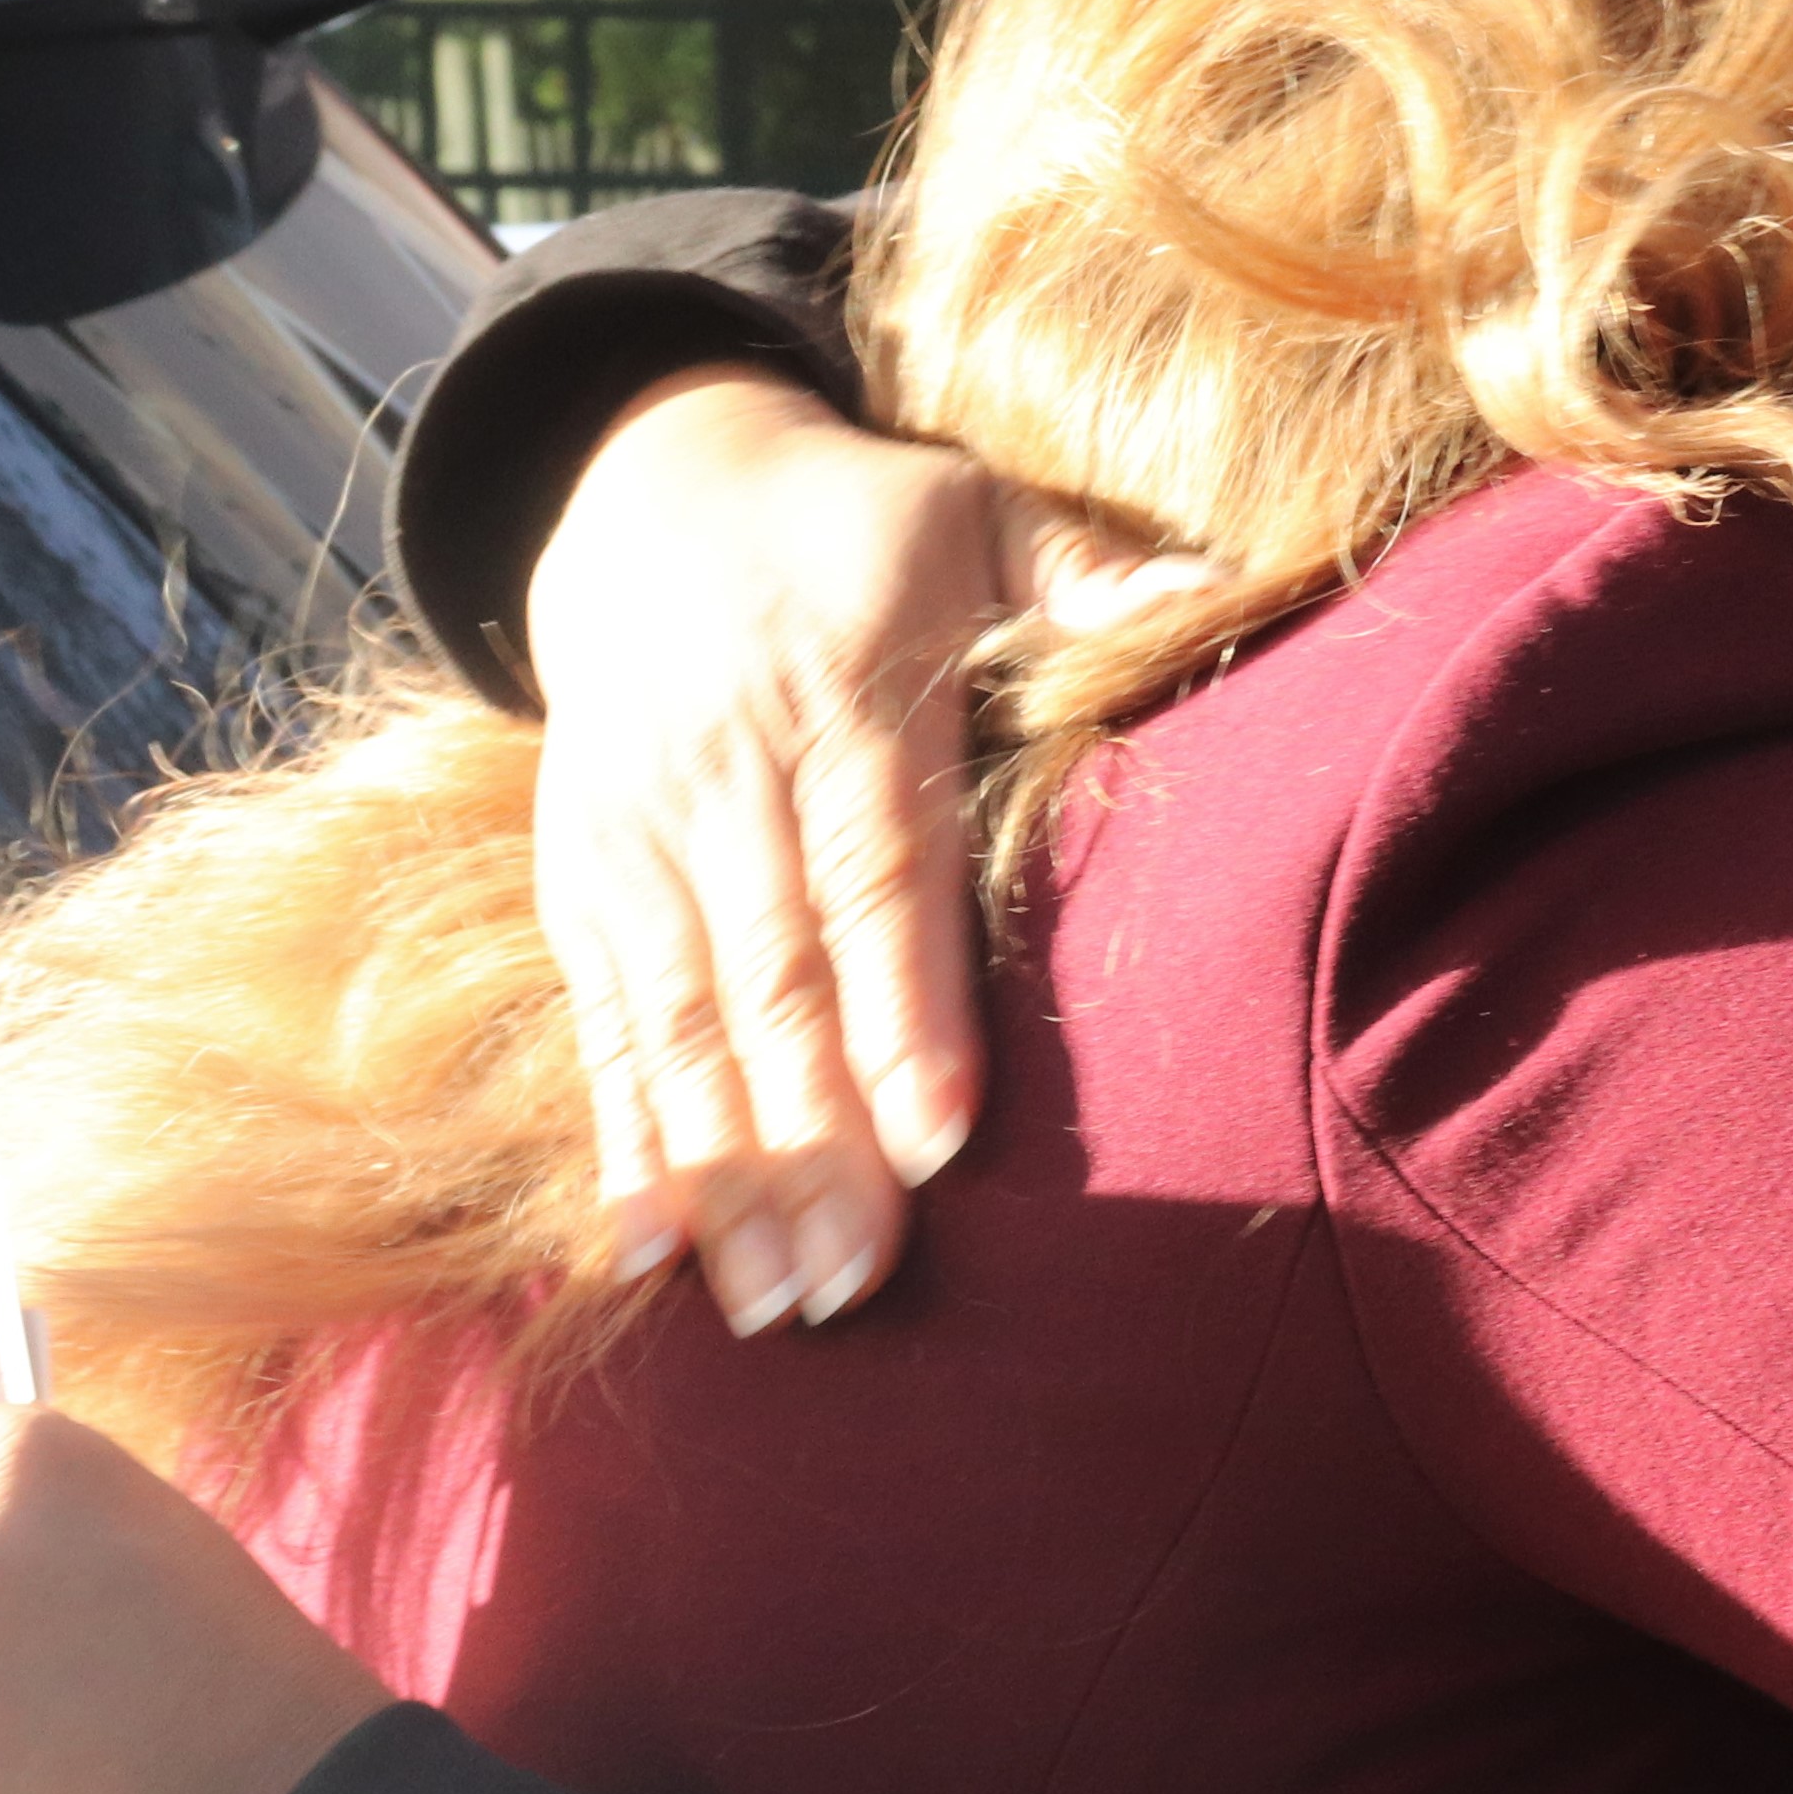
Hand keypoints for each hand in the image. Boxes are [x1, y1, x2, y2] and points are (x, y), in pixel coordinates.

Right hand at [529, 370, 1152, 1333]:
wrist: (644, 488)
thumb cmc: (858, 525)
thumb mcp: (971, 511)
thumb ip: (1082, 570)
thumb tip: (1211, 592)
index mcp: (841, 700)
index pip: (876, 874)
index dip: (906, 1011)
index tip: (940, 1142)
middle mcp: (724, 781)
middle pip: (774, 982)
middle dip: (812, 1143)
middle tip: (853, 1285)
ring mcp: (638, 840)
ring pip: (680, 1027)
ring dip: (723, 1174)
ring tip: (772, 1305)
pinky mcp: (582, 883)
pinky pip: (602, 1026)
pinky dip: (624, 1139)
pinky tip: (648, 1253)